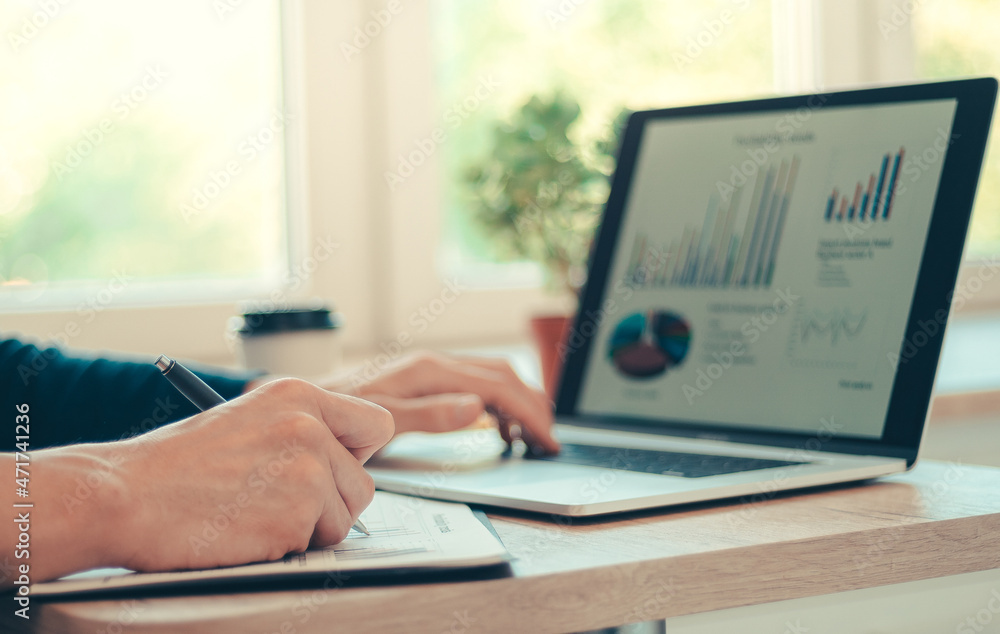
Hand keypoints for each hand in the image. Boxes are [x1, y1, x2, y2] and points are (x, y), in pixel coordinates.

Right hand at [28, 379, 393, 579]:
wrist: (124, 495)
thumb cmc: (175, 465)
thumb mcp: (248, 421)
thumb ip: (300, 432)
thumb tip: (342, 461)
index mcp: (299, 396)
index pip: (375, 425)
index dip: (355, 455)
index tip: (331, 468)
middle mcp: (310, 427)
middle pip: (363, 484)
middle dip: (330, 504)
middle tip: (277, 505)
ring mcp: (306, 471)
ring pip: (344, 520)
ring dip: (308, 530)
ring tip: (254, 516)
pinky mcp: (296, 516)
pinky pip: (314, 546)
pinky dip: (285, 549)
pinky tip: (244, 531)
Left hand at [324, 353, 559, 454]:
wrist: (307, 407)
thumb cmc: (339, 416)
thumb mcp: (383, 422)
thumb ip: (430, 414)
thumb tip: (478, 407)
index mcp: (430, 370)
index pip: (498, 386)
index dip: (529, 413)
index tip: (548, 440)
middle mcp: (435, 363)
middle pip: (503, 375)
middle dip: (534, 405)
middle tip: (552, 440)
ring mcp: (432, 369)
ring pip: (494, 377)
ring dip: (520, 403)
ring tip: (534, 436)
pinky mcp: (427, 380)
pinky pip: (477, 385)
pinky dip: (499, 404)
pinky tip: (501, 429)